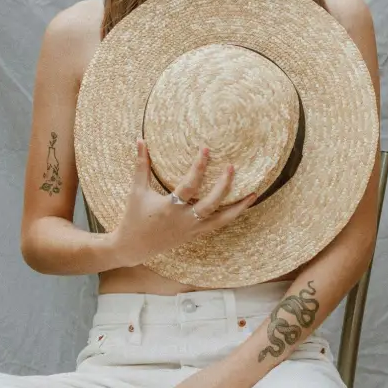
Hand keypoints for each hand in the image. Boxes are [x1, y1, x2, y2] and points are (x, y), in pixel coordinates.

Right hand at [115, 139, 257, 267]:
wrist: (134, 247)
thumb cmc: (134, 216)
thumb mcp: (137, 190)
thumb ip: (141, 165)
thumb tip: (140, 139)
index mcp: (169, 207)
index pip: (189, 185)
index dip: (199, 166)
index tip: (206, 149)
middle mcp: (184, 220)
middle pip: (210, 204)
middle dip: (224, 186)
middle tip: (232, 167)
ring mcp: (192, 229)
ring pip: (221, 220)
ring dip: (238, 207)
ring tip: (253, 194)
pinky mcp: (195, 235)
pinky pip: (217, 226)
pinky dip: (231, 216)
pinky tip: (242, 206)